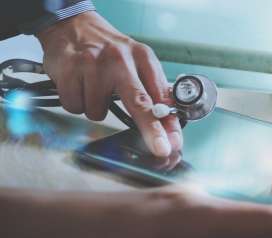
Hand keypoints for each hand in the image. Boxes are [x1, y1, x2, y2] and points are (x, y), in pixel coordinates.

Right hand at [36, 11, 181, 156]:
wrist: (73, 26)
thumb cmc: (109, 50)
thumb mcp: (138, 62)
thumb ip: (154, 91)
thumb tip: (168, 125)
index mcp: (142, 58)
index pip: (160, 96)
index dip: (168, 123)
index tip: (173, 141)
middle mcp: (119, 60)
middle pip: (138, 103)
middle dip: (151, 129)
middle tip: (160, 148)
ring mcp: (92, 64)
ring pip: (98, 112)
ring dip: (95, 107)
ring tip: (94, 87)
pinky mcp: (69, 70)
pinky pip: (75, 106)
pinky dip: (77, 102)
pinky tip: (80, 86)